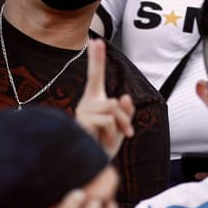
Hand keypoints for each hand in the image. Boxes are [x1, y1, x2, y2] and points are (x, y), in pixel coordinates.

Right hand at [74, 38, 134, 158]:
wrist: (94, 167)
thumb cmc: (105, 146)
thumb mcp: (122, 127)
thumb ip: (125, 112)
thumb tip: (124, 97)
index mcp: (95, 101)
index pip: (95, 75)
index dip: (96, 58)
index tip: (95, 40)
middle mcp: (86, 103)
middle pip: (114, 101)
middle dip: (124, 118)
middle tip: (125, 133)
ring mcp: (82, 112)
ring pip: (112, 108)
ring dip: (119, 126)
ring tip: (111, 138)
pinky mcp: (81, 122)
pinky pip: (107, 121)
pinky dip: (112, 133)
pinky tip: (101, 141)